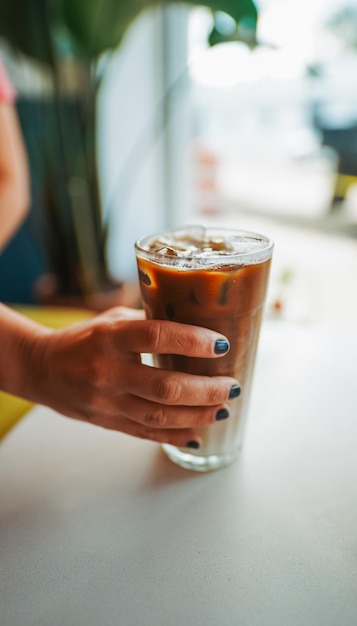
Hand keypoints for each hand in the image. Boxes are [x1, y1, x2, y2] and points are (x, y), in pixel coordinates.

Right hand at [28, 307, 238, 447]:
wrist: (41, 369)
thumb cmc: (82, 339)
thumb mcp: (111, 320)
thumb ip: (148, 323)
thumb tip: (195, 324)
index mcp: (109, 338)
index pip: (157, 337)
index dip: (193, 342)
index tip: (222, 345)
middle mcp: (107, 371)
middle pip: (166, 387)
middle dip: (206, 389)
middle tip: (231, 386)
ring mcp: (106, 402)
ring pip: (160, 417)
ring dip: (198, 415)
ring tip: (223, 409)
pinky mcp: (106, 423)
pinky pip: (145, 434)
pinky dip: (175, 436)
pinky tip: (198, 434)